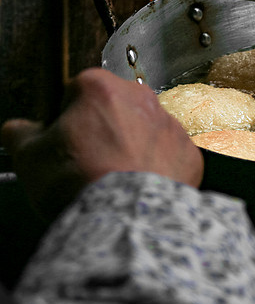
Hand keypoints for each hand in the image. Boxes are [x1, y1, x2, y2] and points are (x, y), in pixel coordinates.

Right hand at [1, 68, 203, 219]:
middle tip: (89, 162)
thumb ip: (21, 134)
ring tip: (114, 178)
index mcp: (99, 87)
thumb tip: (17, 130)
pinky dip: (156, 168)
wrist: (127, 216)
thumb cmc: (79, 181)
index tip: (65, 140)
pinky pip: (168, 155)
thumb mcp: (29, 157)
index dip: (67, 118)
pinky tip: (139, 187)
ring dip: (132, 148)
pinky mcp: (189, 153)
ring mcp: (170, 125)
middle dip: (103, 130)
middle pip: (116, 109)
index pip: (77, 92)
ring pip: (145, 131)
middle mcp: (141, 98)